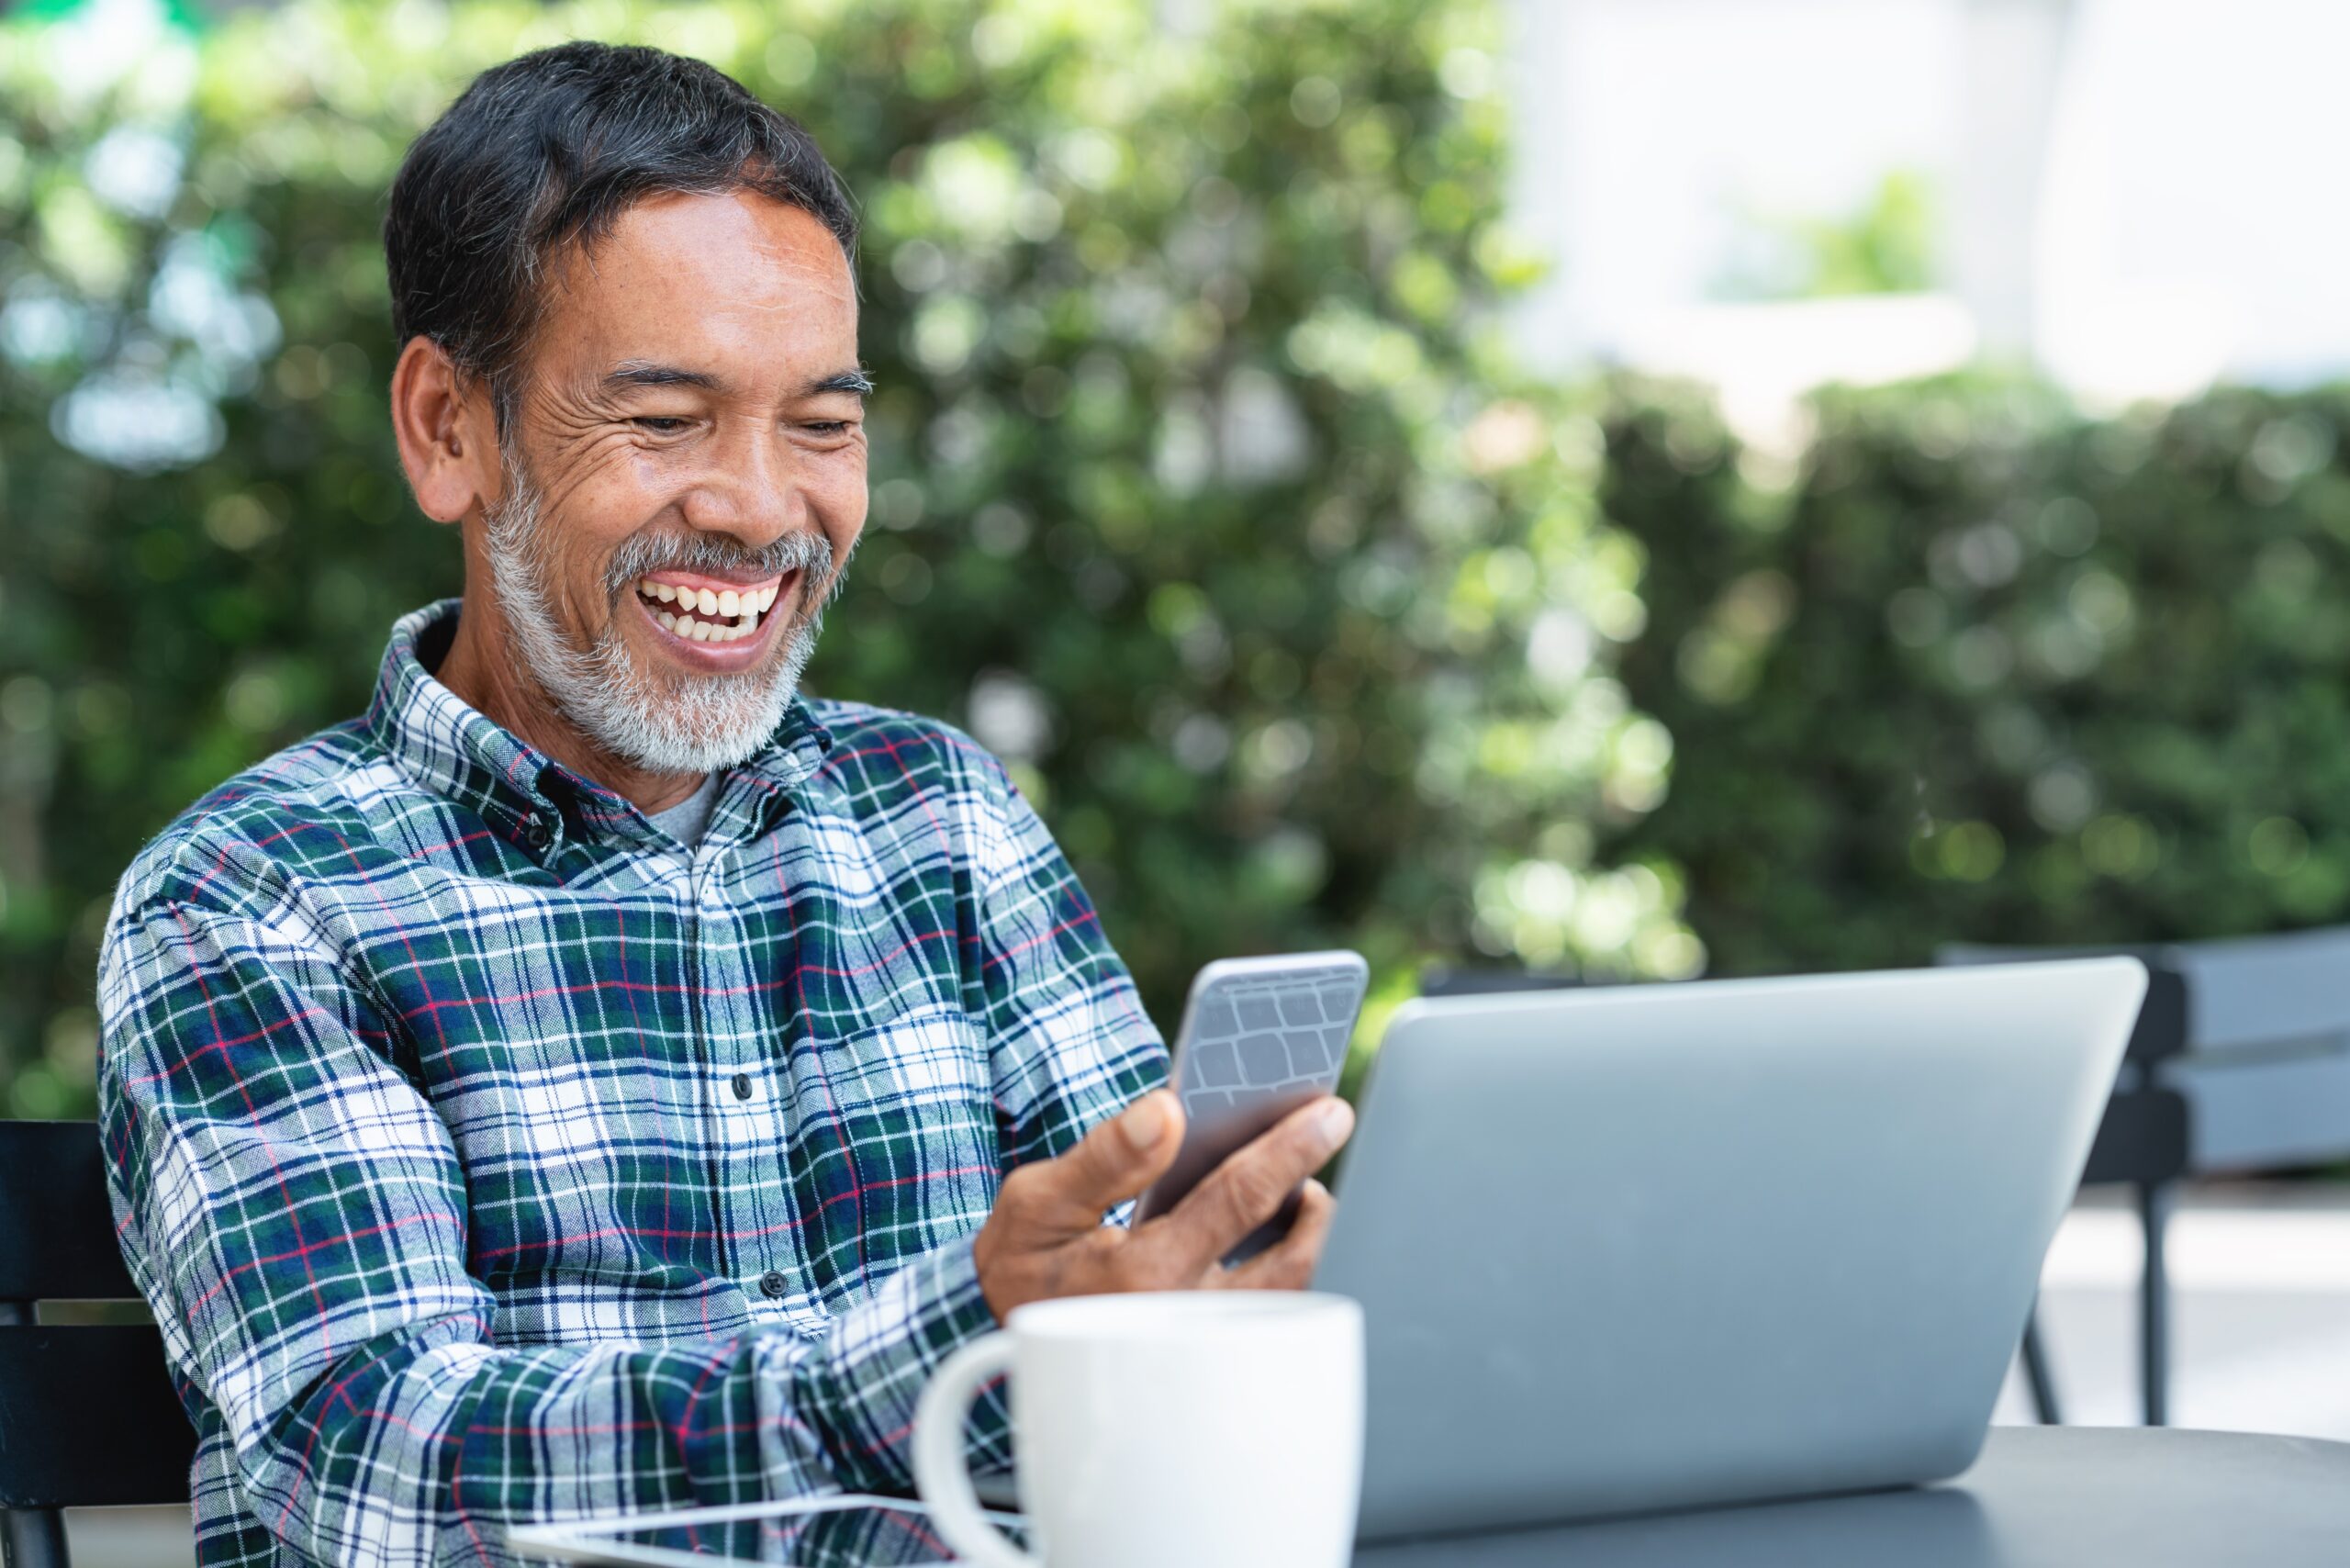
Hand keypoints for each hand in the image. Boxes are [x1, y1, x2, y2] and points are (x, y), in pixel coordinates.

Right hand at [972, 1089, 1353, 1320]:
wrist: (1004, 1332)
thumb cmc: (1028, 1258)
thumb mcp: (1039, 1200)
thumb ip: (1104, 1156)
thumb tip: (1166, 1111)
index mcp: (1143, 1276)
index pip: (1238, 1200)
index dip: (1289, 1149)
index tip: (1330, 1113)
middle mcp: (1184, 1320)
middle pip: (1292, 1261)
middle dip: (1319, 1205)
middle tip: (1321, 1152)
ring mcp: (1204, 1348)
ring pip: (1291, 1299)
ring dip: (1311, 1242)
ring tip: (1302, 1196)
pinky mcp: (1210, 1362)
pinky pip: (1273, 1320)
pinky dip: (1292, 1275)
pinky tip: (1285, 1237)